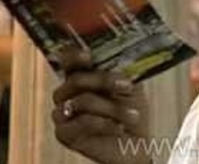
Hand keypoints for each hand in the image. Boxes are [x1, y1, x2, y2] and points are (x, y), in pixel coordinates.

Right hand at [52, 48, 150, 163]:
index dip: (74, 56)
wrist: (135, 142)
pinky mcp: (63, 134)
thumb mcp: (131, 87)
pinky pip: (82, 122)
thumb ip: (121, 71)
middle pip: (75, 79)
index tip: (88, 55)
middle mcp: (68, 93)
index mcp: (82, 77)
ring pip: (82, 101)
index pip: (69, 62)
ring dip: (112, 107)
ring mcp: (62, 113)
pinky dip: (105, 123)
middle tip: (127, 86)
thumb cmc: (130, 111)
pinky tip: (119, 127)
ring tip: (133, 115)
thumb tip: (117, 58)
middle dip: (105, 81)